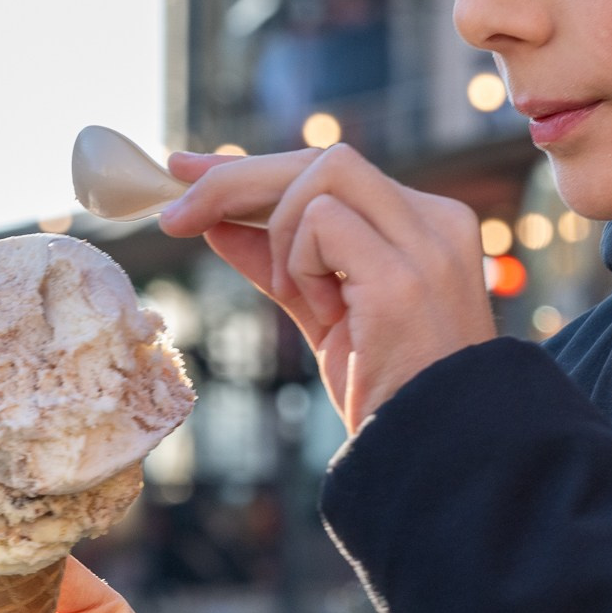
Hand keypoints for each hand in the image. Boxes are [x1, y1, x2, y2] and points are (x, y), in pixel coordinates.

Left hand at [158, 144, 497, 430]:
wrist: (433, 452)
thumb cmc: (391, 394)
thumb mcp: (327, 317)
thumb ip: (283, 264)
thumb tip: (217, 223)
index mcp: (428, 227)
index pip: (334, 173)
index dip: (258, 170)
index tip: (189, 172)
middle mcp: (436, 222)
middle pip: (323, 159)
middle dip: (236, 178)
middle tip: (175, 215)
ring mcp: (425, 244)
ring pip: (321, 173)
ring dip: (281, 235)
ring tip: (301, 297)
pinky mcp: (403, 275)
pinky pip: (320, 221)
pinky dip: (300, 263)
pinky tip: (326, 312)